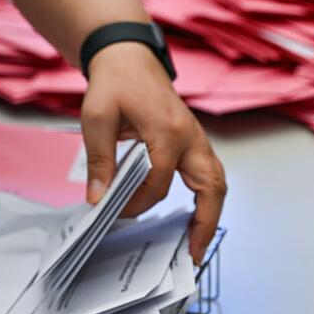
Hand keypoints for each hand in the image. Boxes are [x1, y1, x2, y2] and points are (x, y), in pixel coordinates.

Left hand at [81, 42, 226, 263]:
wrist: (130, 59)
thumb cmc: (115, 84)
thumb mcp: (96, 117)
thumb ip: (100, 159)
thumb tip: (98, 198)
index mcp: (168, 131)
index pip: (159, 181)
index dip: (137, 203)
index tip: (114, 211)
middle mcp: (191, 138)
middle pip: (211, 186)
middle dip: (205, 223)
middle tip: (193, 254)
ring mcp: (197, 140)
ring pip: (217, 182)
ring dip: (211, 214)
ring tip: (197, 244)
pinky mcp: (195, 142)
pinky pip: (210, 175)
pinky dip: (207, 199)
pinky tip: (195, 218)